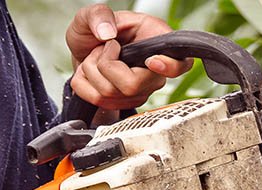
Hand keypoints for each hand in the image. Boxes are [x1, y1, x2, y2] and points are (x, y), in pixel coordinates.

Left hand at [66, 5, 191, 109]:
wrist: (81, 51)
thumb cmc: (94, 32)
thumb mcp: (93, 13)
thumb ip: (99, 14)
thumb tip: (107, 33)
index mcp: (155, 41)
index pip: (180, 63)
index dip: (169, 67)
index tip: (151, 61)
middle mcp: (153, 71)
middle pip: (132, 85)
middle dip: (104, 65)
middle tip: (102, 50)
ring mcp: (141, 90)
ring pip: (111, 93)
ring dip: (91, 72)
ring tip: (94, 58)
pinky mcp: (126, 103)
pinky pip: (101, 102)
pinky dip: (85, 86)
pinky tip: (90, 74)